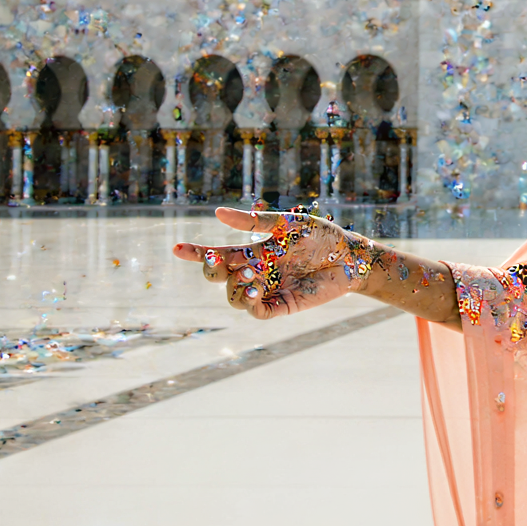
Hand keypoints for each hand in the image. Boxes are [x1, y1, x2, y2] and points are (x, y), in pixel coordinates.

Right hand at [171, 208, 382, 318]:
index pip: (219, 255)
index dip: (196, 254)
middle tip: (221, 259)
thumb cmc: (321, 236)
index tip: (176, 248)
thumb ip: (254, 222)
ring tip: (250, 274)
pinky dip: (250, 303)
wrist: (350, 257)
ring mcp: (267, 290)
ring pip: (234, 297)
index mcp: (254, 252)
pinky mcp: (282, 306)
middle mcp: (256, 272)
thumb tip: (218, 213)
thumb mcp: (286, 224)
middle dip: (212, 270)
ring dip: (235, 286)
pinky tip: (256, 290)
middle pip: (219, 278)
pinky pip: (256, 311)